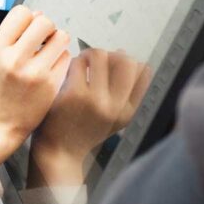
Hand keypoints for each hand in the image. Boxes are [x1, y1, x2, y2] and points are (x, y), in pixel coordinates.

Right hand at [0, 5, 71, 165]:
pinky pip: (66, 57)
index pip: (21, 13)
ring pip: (60, 37)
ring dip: (57, 40)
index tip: (29, 26)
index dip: (29, 17)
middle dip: (46, 27)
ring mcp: (34, 71)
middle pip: (44, 21)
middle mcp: (14, 59)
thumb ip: (11, 38)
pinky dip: (61, 58)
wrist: (0, 123)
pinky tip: (52, 66)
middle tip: (43, 37)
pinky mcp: (51, 83)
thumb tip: (36, 15)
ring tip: (49, 51)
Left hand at [28, 49, 152, 184]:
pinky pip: (78, 62)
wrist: (60, 151)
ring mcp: (95, 99)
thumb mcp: (114, 117)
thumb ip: (123, 91)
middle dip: (111, 54)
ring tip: (83, 62)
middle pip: (125, 59)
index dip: (128, 61)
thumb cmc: (83, 130)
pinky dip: (75, 61)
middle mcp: (116, 106)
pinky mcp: (74, 94)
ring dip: (90, 53)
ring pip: (100, 54)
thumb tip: (124, 52)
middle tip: (98, 60)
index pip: (143, 71)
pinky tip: (70, 70)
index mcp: (129, 110)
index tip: (114, 64)